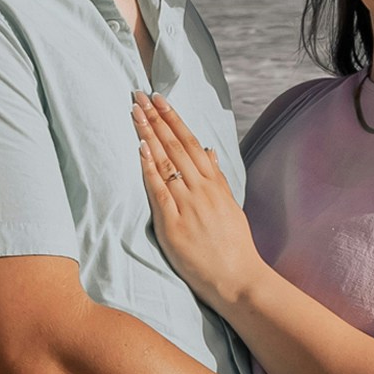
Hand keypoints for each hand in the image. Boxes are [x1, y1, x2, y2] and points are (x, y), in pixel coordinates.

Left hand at [131, 91, 264, 311]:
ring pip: (166, 161)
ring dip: (149, 134)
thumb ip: (218, 178)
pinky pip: (159, 190)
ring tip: (134, 112)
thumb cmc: (234, 246)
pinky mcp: (175, 225)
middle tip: (139, 95)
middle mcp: (202, 189)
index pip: (191, 142)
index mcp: (215, 183)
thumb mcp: (230, 205)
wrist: (239, 279)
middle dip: (156, 118)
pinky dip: (149, 168)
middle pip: (176, 145)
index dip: (173, 118)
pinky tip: (140, 148)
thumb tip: (211, 152)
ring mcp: (189, 205)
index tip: (159, 99)